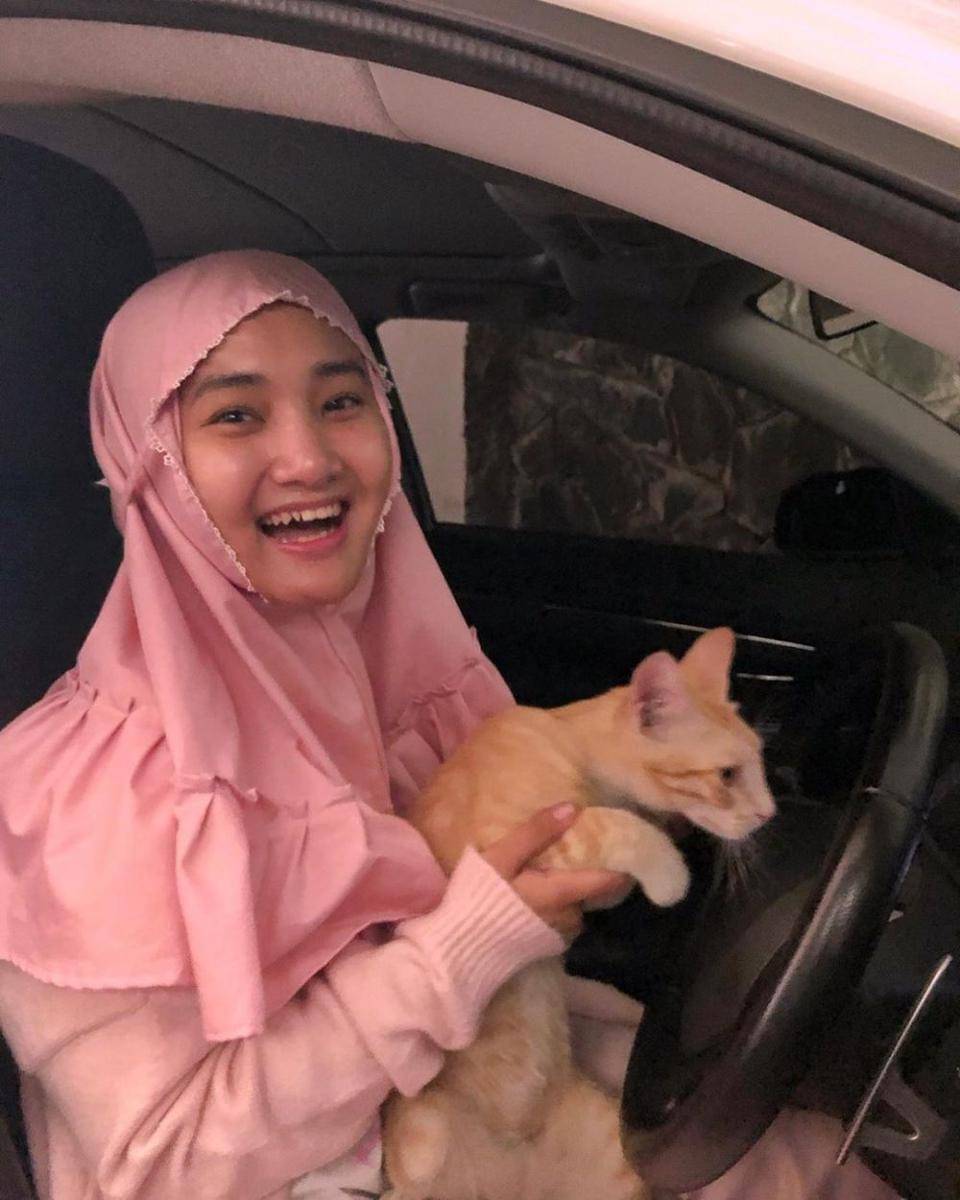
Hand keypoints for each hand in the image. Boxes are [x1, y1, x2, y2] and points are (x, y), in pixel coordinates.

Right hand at [481, 804, 629, 936]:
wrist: (457, 954)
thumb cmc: (479, 899)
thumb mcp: (501, 858)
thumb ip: (536, 832)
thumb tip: (573, 807)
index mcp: (563, 892)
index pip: (609, 878)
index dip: (621, 861)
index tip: (623, 841)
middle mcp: (569, 917)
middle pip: (592, 892)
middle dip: (589, 872)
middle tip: (579, 850)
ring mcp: (558, 935)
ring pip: (576, 907)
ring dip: (570, 891)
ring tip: (554, 870)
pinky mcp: (544, 946)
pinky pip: (562, 920)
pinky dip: (558, 906)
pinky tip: (537, 896)